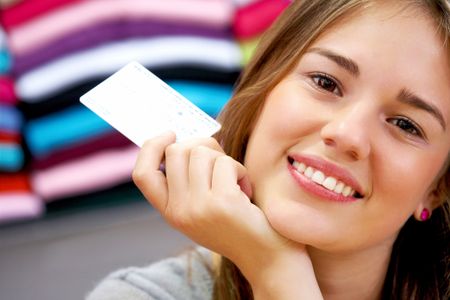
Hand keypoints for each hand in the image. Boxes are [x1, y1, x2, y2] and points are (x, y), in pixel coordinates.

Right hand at [132, 132, 322, 298]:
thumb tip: (186, 138)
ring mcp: (198, 207)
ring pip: (201, 152)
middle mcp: (178, 211)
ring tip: (234, 180)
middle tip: (219, 160)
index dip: (151, 147)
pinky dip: (240, 169)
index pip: (142, 174)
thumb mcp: (201, 206)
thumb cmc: (235, 224)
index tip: (170, 134)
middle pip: (176, 151)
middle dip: (201, 145)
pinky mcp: (222, 202)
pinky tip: (246, 190)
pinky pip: (225, 162)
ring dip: (223, 159)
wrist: (264, 256)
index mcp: (169, 211)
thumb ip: (187, 180)